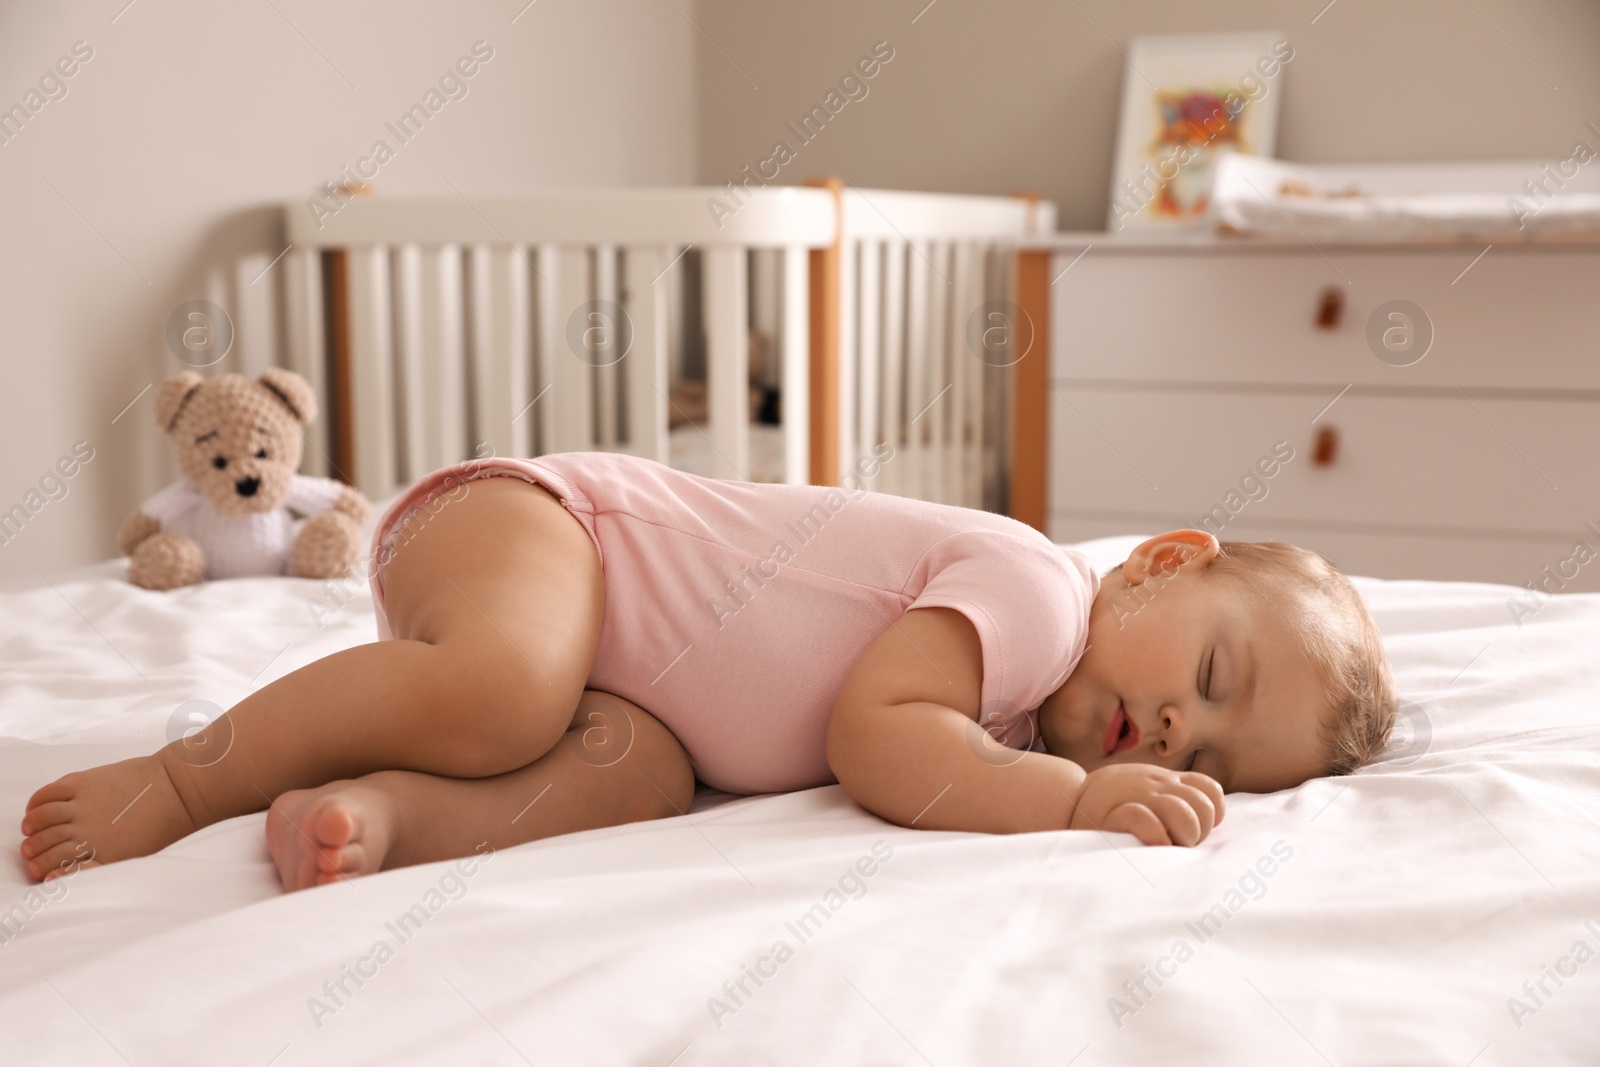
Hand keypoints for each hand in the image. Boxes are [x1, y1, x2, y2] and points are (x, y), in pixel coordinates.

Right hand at [1067, 763, 1224, 845]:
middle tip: (1178, 844)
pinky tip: (1151, 843)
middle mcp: (1155, 786)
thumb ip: (1169, 794)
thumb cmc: (1110, 804)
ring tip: (1167, 846)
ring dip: (1182, 835)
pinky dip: (1155, 834)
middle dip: (1198, 831)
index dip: (1211, 812)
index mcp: (1164, 780)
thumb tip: (1205, 816)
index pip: (1209, 790)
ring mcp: (1135, 798)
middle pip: (1202, 806)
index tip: (1195, 829)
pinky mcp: (1114, 815)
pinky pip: (1145, 819)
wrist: (1064, 801)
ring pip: (1182, 812)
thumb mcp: (1143, 788)